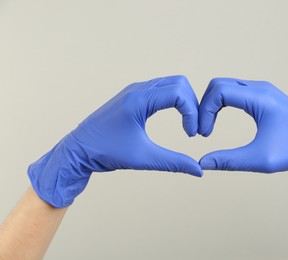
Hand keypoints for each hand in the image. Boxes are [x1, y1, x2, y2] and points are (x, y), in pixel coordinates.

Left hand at [28, 75, 201, 207]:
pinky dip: (174, 100)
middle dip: (192, 104)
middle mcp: (138, 89)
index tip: (192, 134)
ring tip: (187, 124)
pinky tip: (175, 118)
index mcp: (139, 99)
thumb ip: (174, 162)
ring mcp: (135, 90)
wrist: (78, 150)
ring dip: (184, 101)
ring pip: (171, 84)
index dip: (192, 113)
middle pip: (179, 83)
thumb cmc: (105, 152)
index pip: (179, 93)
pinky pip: (161, 89)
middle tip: (194, 128)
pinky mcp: (133, 96)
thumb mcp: (143, 158)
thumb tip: (199, 170)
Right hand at [198, 78, 287, 209]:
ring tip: (210, 126)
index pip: (219, 91)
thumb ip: (229, 161)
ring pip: (226, 86)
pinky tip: (220, 119)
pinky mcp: (264, 95)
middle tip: (203, 129)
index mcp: (261, 99)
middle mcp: (261, 89)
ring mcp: (263, 90)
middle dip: (205, 105)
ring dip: (213, 104)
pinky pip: (235, 91)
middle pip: (219, 84)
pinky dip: (222, 102)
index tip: (204, 134)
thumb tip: (203, 163)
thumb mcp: (260, 160)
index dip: (204, 111)